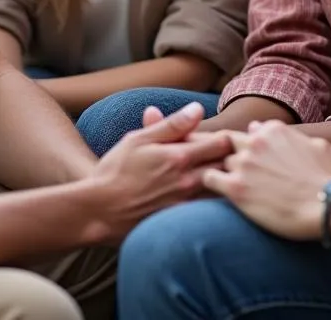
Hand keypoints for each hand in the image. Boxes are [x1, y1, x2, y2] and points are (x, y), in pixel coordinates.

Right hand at [88, 102, 232, 241]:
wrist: (99, 211)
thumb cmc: (116, 171)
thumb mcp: (139, 139)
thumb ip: (171, 125)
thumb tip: (198, 108)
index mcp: (180, 157)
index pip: (223, 143)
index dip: (227, 136)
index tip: (222, 135)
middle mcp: (189, 182)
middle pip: (228, 167)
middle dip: (231, 157)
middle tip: (225, 153)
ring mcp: (187, 204)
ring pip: (221, 188)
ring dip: (223, 178)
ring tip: (218, 172)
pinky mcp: (182, 221)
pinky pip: (208, 208)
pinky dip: (212, 197)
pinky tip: (205, 193)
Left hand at [202, 120, 330, 239]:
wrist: (330, 206)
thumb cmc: (329, 179)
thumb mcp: (318, 145)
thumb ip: (292, 135)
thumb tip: (269, 129)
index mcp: (274, 130)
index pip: (250, 132)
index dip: (249, 146)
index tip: (251, 159)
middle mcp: (255, 141)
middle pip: (230, 143)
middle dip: (229, 154)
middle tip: (229, 169)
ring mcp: (244, 163)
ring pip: (220, 161)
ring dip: (224, 172)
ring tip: (228, 187)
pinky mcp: (236, 187)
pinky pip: (209, 179)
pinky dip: (209, 184)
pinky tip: (218, 193)